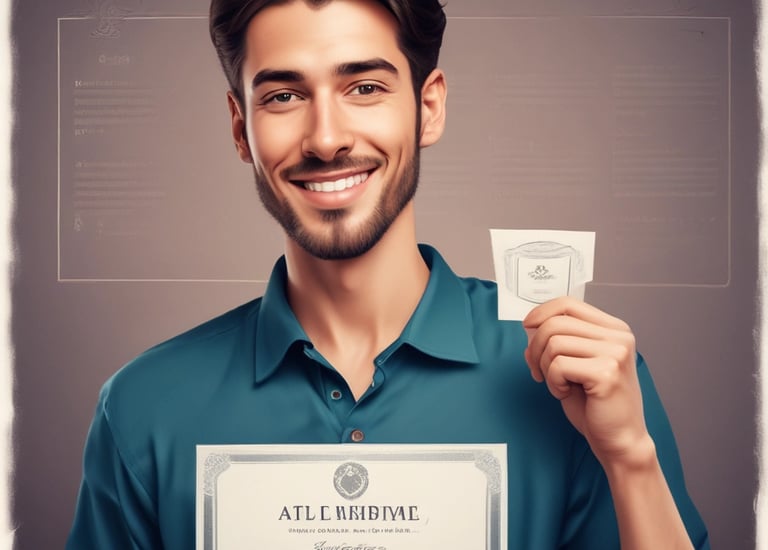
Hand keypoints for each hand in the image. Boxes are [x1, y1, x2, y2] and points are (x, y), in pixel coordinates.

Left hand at [523, 297, 650, 466]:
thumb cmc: (596, 405)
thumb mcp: (573, 364)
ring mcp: (615, 353)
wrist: (619, 441)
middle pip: (555, 323)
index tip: (527, 328)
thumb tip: (529, 327)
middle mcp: (618, 336)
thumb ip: (555, 342)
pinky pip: (559, 365)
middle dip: (536, 347)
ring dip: (546, 367)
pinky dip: (553, 382)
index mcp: (613, 329)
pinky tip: (566, 393)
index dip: (540, 313)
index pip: (568, 303)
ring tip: (559, 384)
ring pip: (554, 343)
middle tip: (538, 371)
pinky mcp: (606, 372)